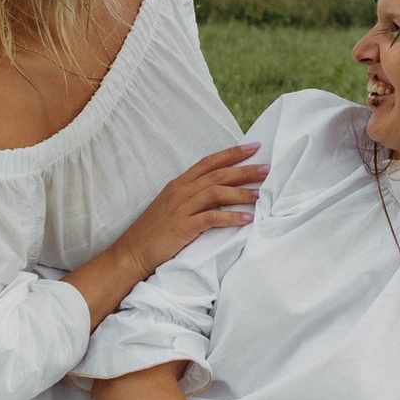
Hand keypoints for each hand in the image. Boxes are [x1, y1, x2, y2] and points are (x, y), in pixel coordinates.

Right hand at [128, 144, 266, 277]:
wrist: (131, 252)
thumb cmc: (153, 232)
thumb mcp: (171, 207)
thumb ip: (191, 196)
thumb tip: (218, 193)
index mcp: (178, 184)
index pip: (209, 162)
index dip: (232, 153)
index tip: (254, 147)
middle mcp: (181, 192)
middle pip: (218, 174)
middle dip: (245, 170)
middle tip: (268, 168)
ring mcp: (181, 208)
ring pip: (217, 192)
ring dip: (242, 192)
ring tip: (262, 195)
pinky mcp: (183, 226)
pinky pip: (212, 218)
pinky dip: (231, 217)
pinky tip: (247, 219)